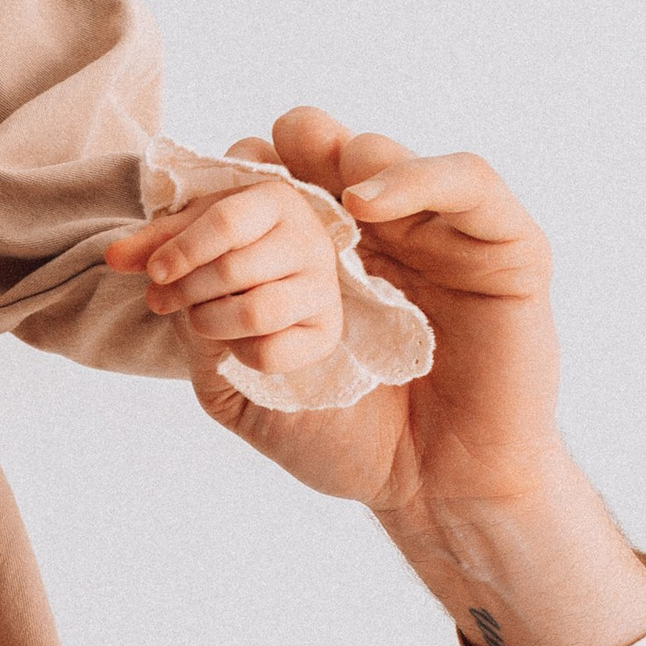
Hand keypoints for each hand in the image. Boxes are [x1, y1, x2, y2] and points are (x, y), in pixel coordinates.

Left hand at [104, 169, 343, 384]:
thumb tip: (113, 257)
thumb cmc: (225, 252)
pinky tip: (232, 340)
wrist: (266, 289)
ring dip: (209, 322)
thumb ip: (152, 244)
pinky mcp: (326, 332)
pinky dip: (239, 352)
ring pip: (256, 313)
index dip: (182, 250)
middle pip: (234, 270)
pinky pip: (272, 353)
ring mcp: (323, 287)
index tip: (154, 272)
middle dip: (185, 291)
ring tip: (196, 318)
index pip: (227, 221)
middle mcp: (310, 239)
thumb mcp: (188, 237)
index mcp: (278, 199)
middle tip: (161, 299)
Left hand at [155, 116, 554, 517]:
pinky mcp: (499, 245)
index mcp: (308, 254)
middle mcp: (367, 230)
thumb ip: (202, 329)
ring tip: (303, 206)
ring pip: (375, 151)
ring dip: (327, 163)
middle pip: (305, 151)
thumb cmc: (347, 442)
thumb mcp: (247, 390)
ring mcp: (433, 231)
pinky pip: (466, 180)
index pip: (252, 191)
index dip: (199, 201)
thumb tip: (154, 266)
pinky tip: (364, 204)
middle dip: (253, 171)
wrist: (431, 495)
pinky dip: (412, 176)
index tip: (146, 250)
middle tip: (220, 214)